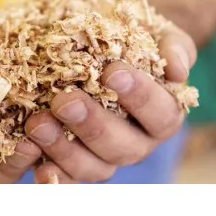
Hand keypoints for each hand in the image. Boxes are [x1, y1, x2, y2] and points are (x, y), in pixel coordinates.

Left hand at [25, 24, 196, 183]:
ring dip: (64, 149)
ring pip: (94, 167)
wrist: (106, 50)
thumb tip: (178, 72)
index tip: (113, 72)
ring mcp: (106, 156)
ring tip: (37, 124)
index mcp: (162, 114)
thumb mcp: (158, 36)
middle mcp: (137, 142)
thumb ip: (174, 48)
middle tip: (65, 102)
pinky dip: (54, 177)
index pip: (161, 112)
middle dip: (93, 125)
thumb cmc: (133, 44)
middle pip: (124, 147)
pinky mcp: (77, 163)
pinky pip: (68, 179)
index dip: (140, 96)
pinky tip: (37, 167)